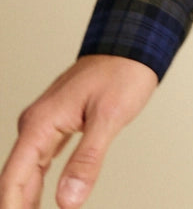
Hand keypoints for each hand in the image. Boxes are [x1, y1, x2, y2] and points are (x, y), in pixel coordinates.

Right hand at [0, 55, 156, 208]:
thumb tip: (68, 200)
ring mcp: (46, 124)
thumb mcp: (109, 116)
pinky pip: (40, 163)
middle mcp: (37, 123)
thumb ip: (87, 159)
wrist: (132, 45)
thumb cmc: (123, 71)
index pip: (14, 178)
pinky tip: (41, 203)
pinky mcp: (58, 125)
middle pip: (16, 179)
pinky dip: (38, 185)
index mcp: (41, 122)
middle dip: (19, 208)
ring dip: (26, 200)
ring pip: (26, 173)